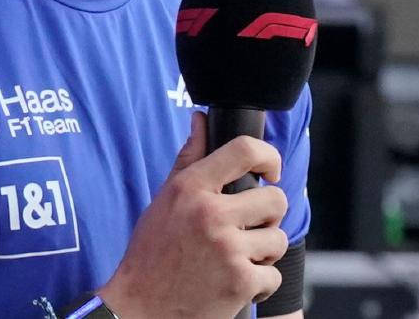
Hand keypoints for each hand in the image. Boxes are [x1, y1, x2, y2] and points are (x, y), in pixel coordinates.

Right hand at [99, 112, 289, 318]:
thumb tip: (201, 119)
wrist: (140, 305)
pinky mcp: (240, 281)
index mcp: (190, 188)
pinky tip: (233, 282)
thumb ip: (189, 159)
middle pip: (275, 199)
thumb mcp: (164, 199)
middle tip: (247, 227)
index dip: (269, 157)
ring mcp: (228, 248)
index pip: (244, 151)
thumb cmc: (152, 251)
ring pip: (278, 239)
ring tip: (235, 257)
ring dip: (263, 252)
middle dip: (267, 215)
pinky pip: (273, 275)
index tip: (269, 171)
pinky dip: (258, 283)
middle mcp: (210, 214)